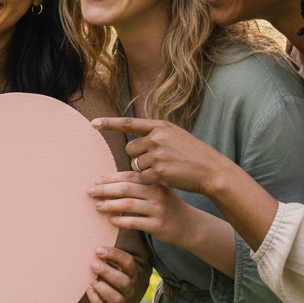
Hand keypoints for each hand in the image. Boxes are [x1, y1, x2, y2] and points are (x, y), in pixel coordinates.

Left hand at [73, 246, 143, 302]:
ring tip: (91, 281)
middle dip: (108, 272)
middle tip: (92, 265)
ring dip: (102, 288)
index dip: (114, 255)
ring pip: (117, 298)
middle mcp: (128, 288)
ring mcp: (119, 302)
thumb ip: (104, 253)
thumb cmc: (100, 274)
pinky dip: (95, 299)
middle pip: (124, 282)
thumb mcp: (105, 262)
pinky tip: (88, 290)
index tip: (98, 250)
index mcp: (129, 273)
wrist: (94, 299)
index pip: (128, 263)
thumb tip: (91, 231)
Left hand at [88, 170, 194, 246]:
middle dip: (105, 189)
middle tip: (90, 191)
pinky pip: (134, 222)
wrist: (190, 225)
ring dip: (109, 204)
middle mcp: (157, 193)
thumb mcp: (157, 191)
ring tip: (97, 205)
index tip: (96, 180)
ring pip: (128, 204)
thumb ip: (139, 185)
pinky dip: (120, 220)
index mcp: (155, 182)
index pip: (129, 176)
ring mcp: (158, 209)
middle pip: (125, 188)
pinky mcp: (157, 225)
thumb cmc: (167, 206)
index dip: (110, 177)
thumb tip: (110, 180)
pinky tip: (111, 220)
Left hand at [91, 116, 232, 195]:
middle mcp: (156, 138)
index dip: (109, 123)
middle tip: (156, 160)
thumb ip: (155, 134)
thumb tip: (134, 139)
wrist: (211, 170)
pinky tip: (166, 176)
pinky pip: (142, 176)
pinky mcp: (158, 171)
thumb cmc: (193, 154)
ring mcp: (157, 154)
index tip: (93, 123)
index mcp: (160, 126)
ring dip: (145, 169)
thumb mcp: (175, 136)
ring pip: (136, 164)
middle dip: (137, 156)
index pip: (128, 123)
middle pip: (129, 149)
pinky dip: (150, 179)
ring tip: (166, 168)